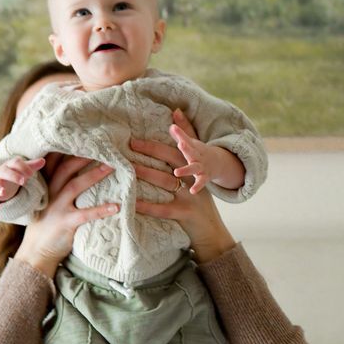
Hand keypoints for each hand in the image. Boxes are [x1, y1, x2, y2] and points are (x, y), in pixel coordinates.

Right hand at [0, 156, 45, 211]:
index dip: (23, 167)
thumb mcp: (23, 169)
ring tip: (3, 192)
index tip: (31, 174)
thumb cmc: (15, 173)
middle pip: (6, 172)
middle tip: (24, 181)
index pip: (16, 163)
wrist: (1, 179)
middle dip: (14, 176)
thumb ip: (32, 166)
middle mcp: (2, 173)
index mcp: (10, 165)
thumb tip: (43, 161)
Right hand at [15, 156, 117, 278]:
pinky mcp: (65, 223)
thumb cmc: (46, 225)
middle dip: (85, 156)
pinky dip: (101, 210)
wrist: (36, 253)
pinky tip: (116, 207)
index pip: (57, 162)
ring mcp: (56, 208)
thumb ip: (59, 186)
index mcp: (47, 186)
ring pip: (75, 186)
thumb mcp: (48, 202)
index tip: (87, 136)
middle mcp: (50, 193)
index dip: (70, 148)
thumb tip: (79, 170)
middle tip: (105, 147)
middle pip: (67, 168)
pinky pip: (85, 214)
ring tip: (113, 167)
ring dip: (94, 175)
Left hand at [131, 111, 235, 263]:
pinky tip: (134, 203)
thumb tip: (175, 112)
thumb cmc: (199, 200)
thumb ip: (188, 143)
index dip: (164, 139)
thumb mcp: (196, 175)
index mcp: (195, 167)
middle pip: (173, 159)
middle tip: (132, 145)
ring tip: (131, 168)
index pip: (178, 148)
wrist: (212, 230)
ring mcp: (190, 196)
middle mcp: (193, 178)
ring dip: (147, 173)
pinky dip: (148, 206)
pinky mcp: (186, 213)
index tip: (144, 133)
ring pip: (167, 181)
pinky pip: (164, 209)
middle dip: (153, 150)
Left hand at [169, 110, 244, 193]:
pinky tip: (193, 191)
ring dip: (186, 169)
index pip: (185, 138)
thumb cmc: (198, 151)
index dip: (178, 133)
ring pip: (193, 167)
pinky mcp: (204, 177)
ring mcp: (201, 166)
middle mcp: (196, 155)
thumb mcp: (191, 139)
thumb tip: (175, 110)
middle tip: (180, 144)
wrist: (218, 163)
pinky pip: (201, 182)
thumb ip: (182, 127)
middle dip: (185, 147)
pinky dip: (198, 186)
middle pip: (190, 150)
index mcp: (192, 145)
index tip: (172, 127)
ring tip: (177, 172)